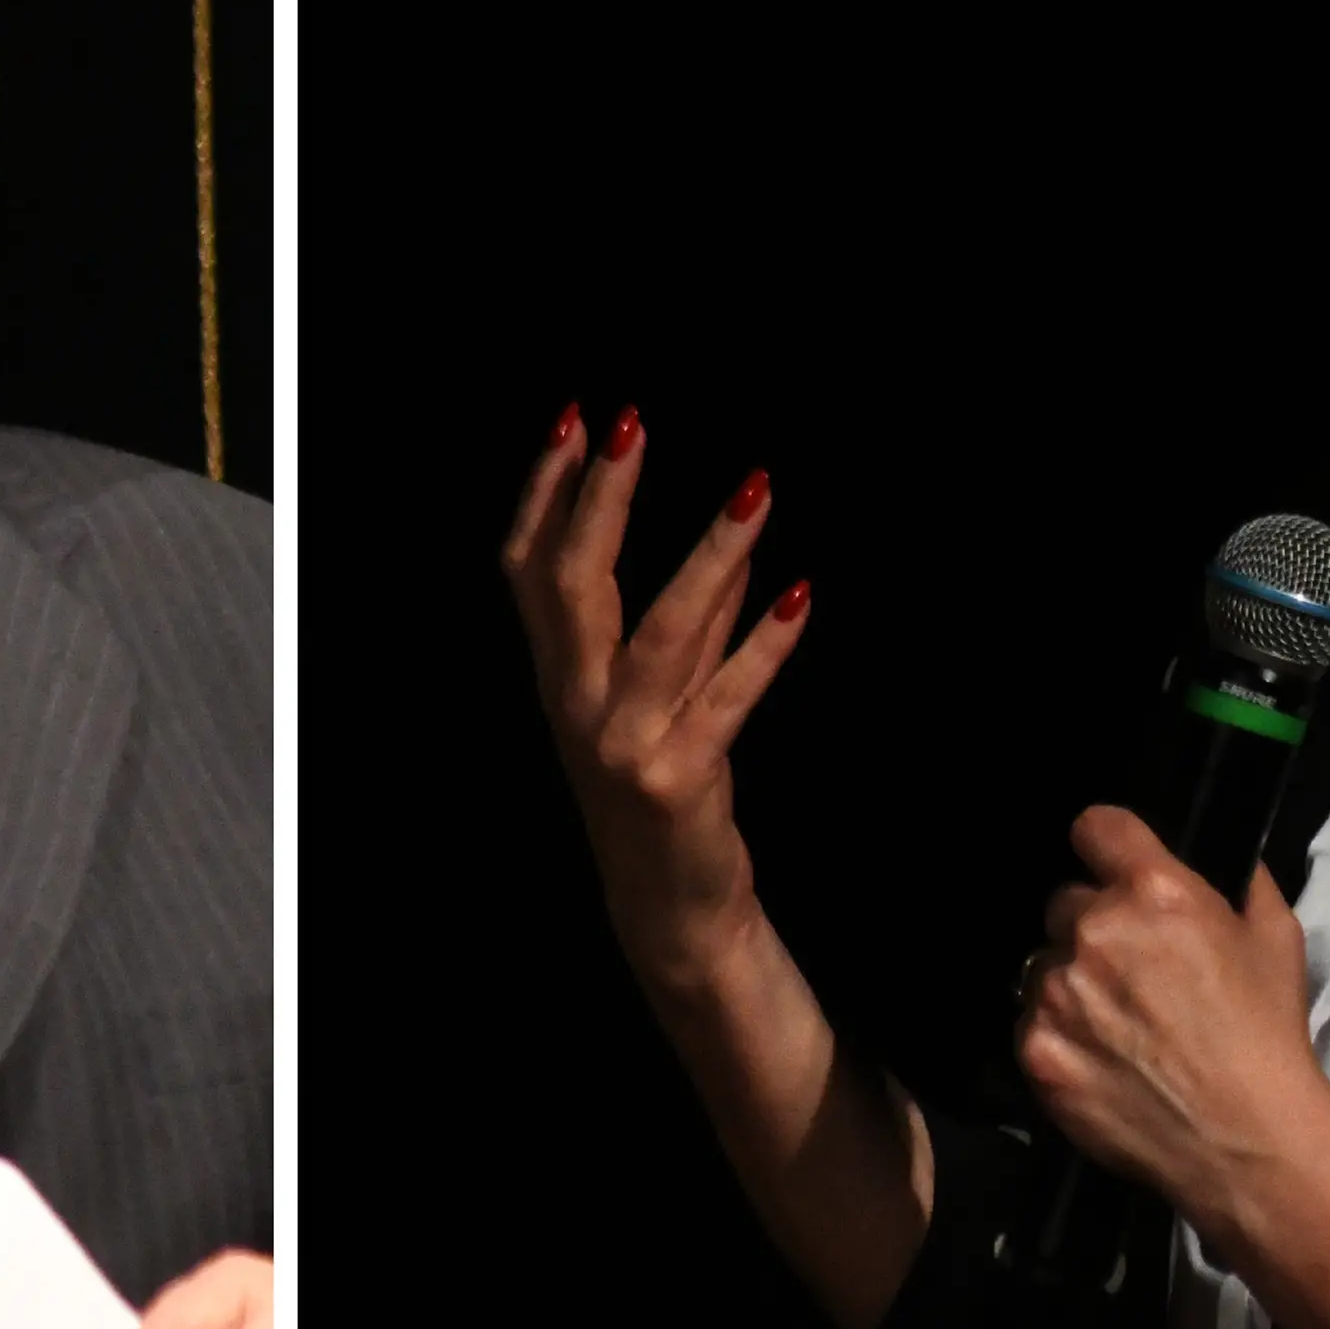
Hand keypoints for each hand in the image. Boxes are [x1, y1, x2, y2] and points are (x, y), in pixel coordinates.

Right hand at [497, 406, 809, 977]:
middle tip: (630, 422)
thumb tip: (736, 546)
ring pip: (662, 630)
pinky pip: (728, 697)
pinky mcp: (678, 780)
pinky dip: (766, 644)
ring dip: (711, 552)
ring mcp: (621, 744)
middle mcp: (576, 704)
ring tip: (756, 487)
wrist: (671, 911)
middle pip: (574, 584)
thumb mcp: (665, 699)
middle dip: (601, 498)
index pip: (530, 568)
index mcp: (559, 678)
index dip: (545, 493)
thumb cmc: (665, 788)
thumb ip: (695, 625)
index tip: (574, 417)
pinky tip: (800, 594)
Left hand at [1017, 806, 1329, 1245]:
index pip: (1095, 827)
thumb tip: (1226, 861)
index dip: (1105, 846)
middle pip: (1065, 902)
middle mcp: (1094, 932)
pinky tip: (1099, 1061)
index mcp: (1154, 892)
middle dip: (1092, 927)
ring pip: (1043, 965)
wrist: (1246, 1141)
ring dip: (1070, 983)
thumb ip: (1242, 883)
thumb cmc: (1268, 1037)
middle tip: (1130, 971)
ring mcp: (1057, 993)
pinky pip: (1030, 1022)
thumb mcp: (1276, 938)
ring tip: (1117, 1026)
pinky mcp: (1036, 1050)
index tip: (1112, 868)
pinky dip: (1057, 1036)